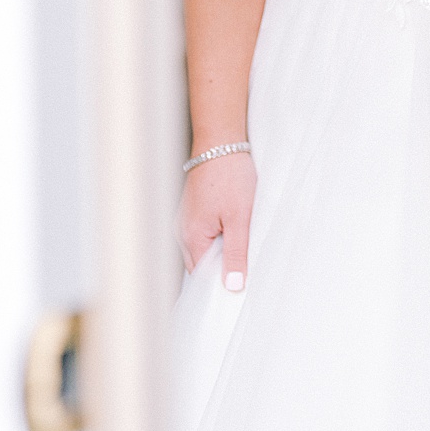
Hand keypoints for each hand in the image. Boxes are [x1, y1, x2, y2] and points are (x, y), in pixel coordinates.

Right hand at [176, 150, 256, 287]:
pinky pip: (205, 232)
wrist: (221, 141)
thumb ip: (236, 253)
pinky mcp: (194, 209)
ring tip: (241, 242)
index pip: (201, 278)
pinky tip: (233, 227)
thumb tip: (233, 286)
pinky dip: (219, 236)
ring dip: (221, 251)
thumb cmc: (229, 175)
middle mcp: (183, 231)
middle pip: (201, 264)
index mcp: (191, 237)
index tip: (239, 289)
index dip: (219, 285)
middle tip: (246, 267)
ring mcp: (187, 219)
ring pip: (204, 247)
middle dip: (221, 269)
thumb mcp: (239, 218)